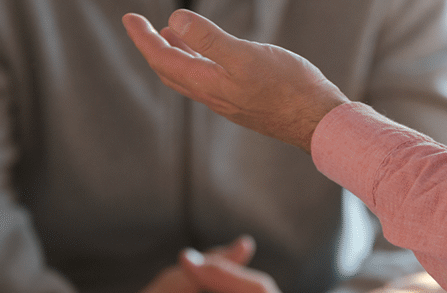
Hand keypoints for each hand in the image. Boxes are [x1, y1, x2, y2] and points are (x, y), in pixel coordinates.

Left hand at [122, 10, 347, 151]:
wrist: (317, 121)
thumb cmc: (288, 88)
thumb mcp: (246, 56)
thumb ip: (210, 39)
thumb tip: (174, 20)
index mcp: (207, 83)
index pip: (162, 59)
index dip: (142, 38)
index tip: (129, 18)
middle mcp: (211, 95)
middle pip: (168, 70)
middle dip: (151, 46)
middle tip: (139, 24)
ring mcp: (226, 100)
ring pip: (187, 76)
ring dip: (172, 54)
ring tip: (166, 34)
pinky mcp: (241, 101)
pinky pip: (205, 80)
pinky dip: (195, 62)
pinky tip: (207, 54)